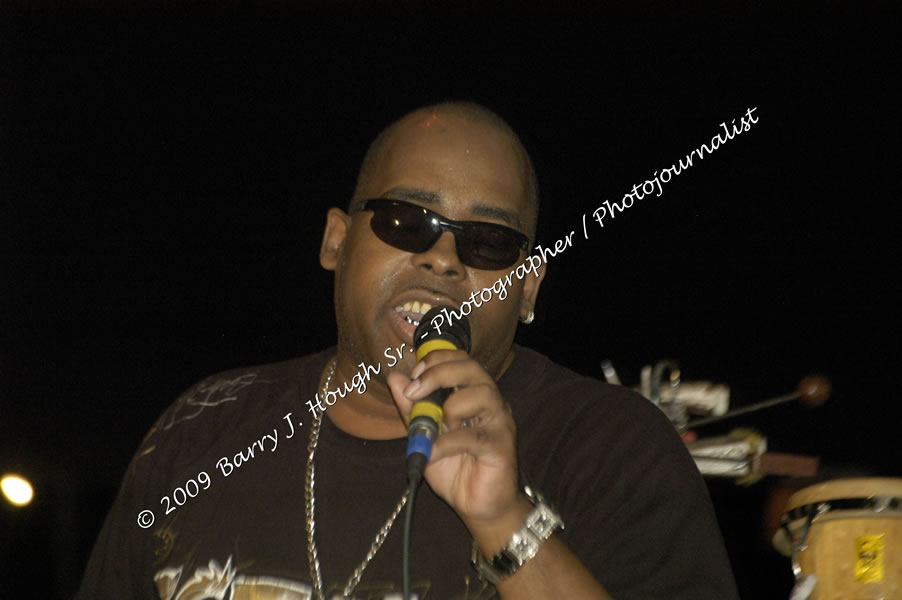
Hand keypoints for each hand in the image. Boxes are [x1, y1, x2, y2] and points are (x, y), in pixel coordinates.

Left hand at [386, 349, 522, 527]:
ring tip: (436, 426)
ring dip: (451, 405)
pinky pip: (474, 436)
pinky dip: (448, 442)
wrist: (478, 507)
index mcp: (473, 394)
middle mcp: (491, 402)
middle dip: (439, 373)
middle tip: (415, 390)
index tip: (413, 375)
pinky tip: (433, 452)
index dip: (436, 360)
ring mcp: (499, 423)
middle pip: (472, 368)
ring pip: (483, 394)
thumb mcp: (425, 435)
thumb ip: (412, 408)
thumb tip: (395, 377)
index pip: (461, 359)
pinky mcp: (501, 447)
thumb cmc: (455, 467)